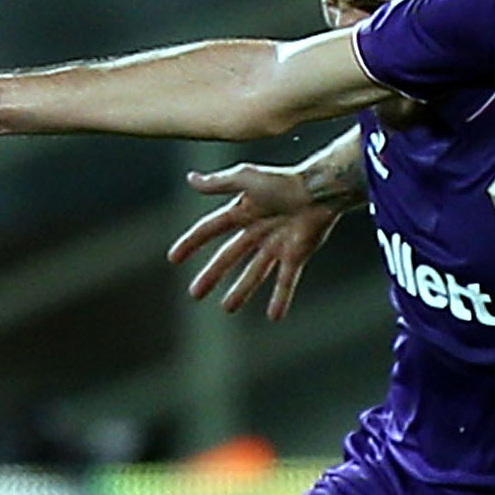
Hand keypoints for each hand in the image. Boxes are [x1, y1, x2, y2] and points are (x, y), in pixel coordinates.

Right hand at [168, 161, 340, 318]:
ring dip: (241, 291)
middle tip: (195, 293)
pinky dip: (280, 298)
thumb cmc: (284, 181)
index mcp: (243, 210)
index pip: (210, 229)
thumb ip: (219, 183)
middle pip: (229, 256)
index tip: (174, 258)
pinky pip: (286, 281)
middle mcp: (257, 230)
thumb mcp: (246, 178)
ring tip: (227, 308)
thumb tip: (190, 179)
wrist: (320, 190)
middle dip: (212, 275)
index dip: (192, 243)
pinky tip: (274, 316)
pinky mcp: (296, 255)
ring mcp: (276, 244)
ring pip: (254, 273)